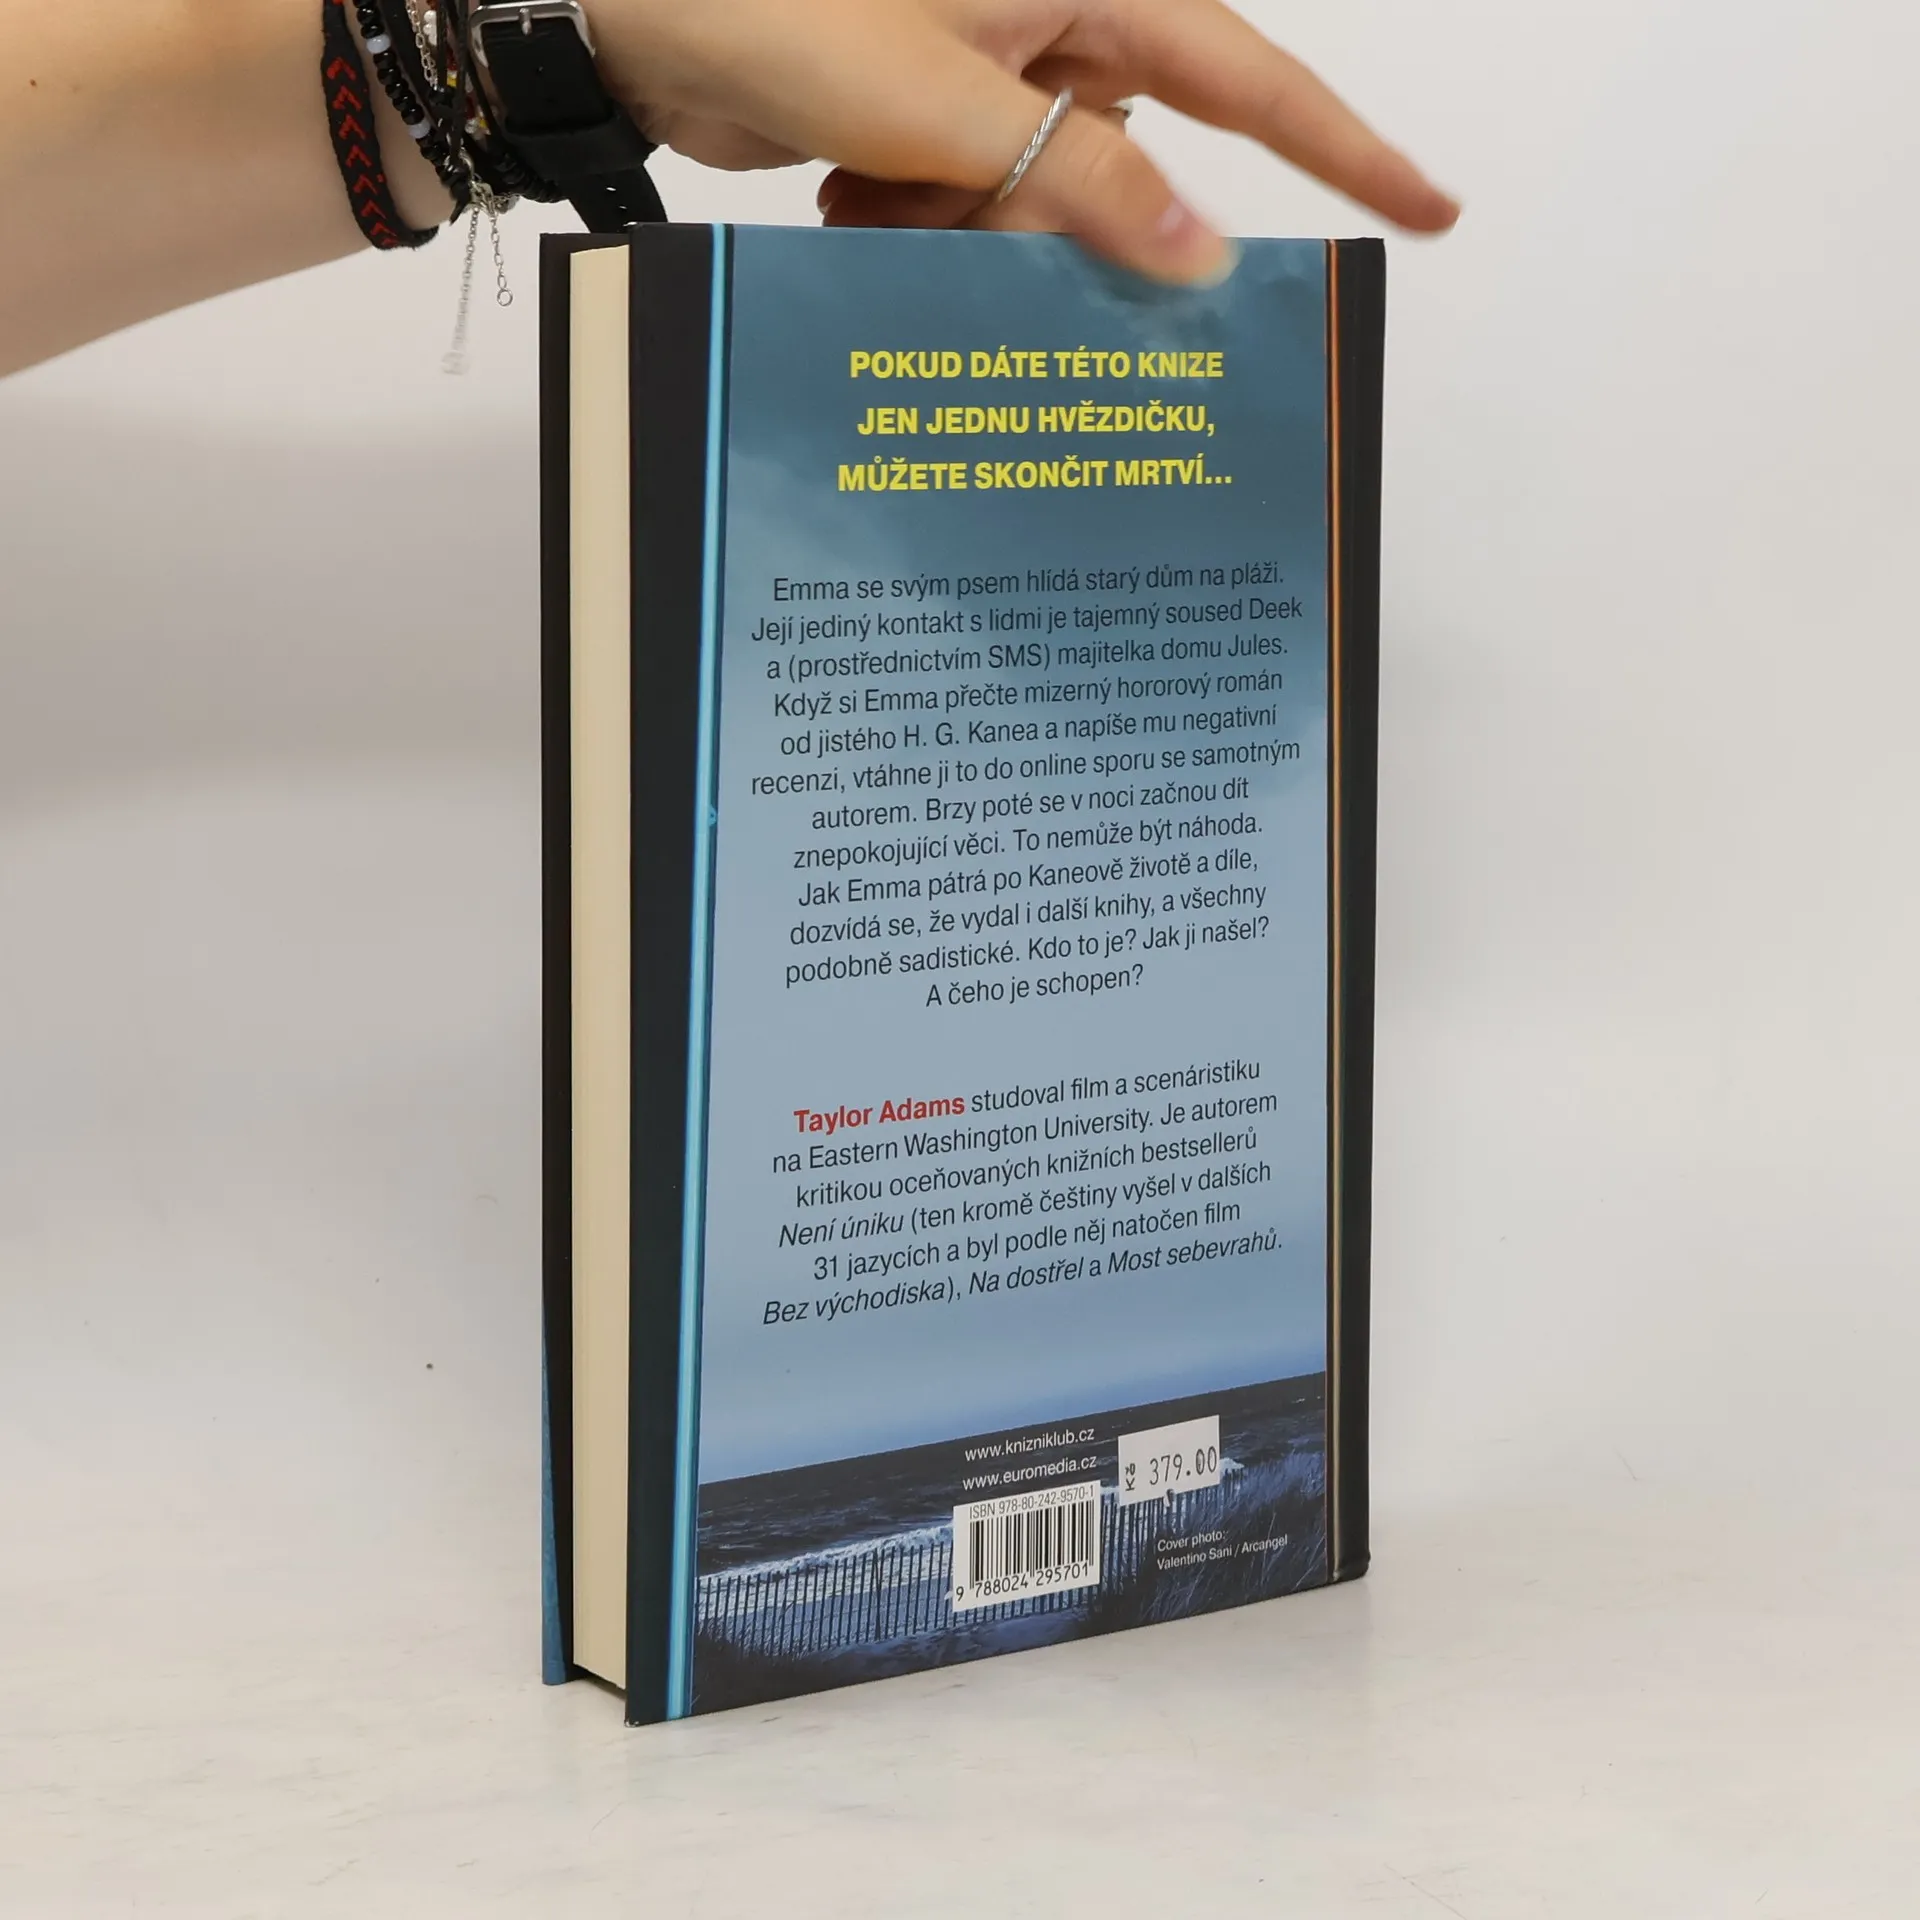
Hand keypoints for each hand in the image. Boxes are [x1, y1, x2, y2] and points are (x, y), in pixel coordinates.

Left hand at [592, 0, 1458, 284]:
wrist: (627, 8)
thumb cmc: (768, 4)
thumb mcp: (937, 103)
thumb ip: (1077, 180)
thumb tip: (1199, 251)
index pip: (1250, 79)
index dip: (1344, 151)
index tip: (1425, 212)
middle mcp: (1050, 16)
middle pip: (1120, 168)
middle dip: (1037, 217)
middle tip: (937, 201)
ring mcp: (989, 66)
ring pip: (1039, 201)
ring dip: (958, 227)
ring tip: (867, 187)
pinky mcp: (932, 111)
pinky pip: (973, 202)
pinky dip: (916, 218)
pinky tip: (850, 187)